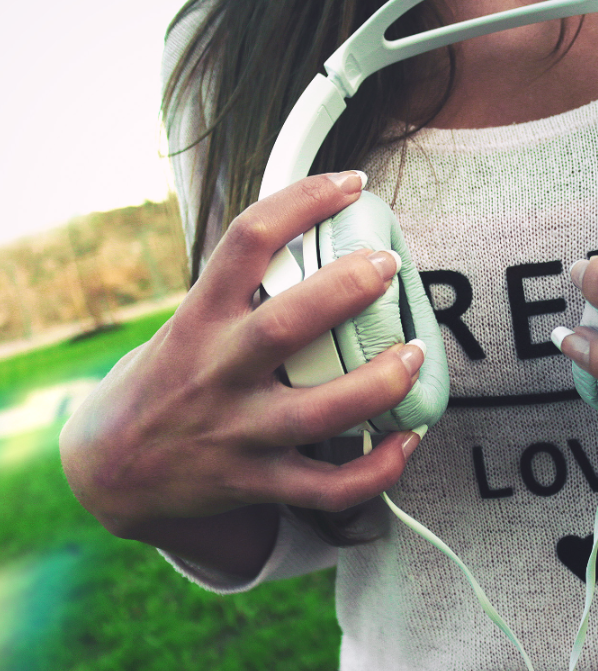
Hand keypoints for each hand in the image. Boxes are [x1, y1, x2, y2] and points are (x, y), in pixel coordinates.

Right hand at [60, 171, 424, 537]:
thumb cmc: (169, 378)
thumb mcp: (187, 322)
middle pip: (285, 325)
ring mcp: (237, 432)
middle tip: (388, 265)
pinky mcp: (256, 482)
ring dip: (379, 383)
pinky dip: (376, 467)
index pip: (246, 240)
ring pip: (319, 412)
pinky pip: (326, 487)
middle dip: (346, 290)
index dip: (302, 201)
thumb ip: (240, 289)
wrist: (110, 470)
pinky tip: (408, 439)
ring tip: (414, 353)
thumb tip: (315, 230)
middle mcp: (216, 373)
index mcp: (199, 319)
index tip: (350, 183)